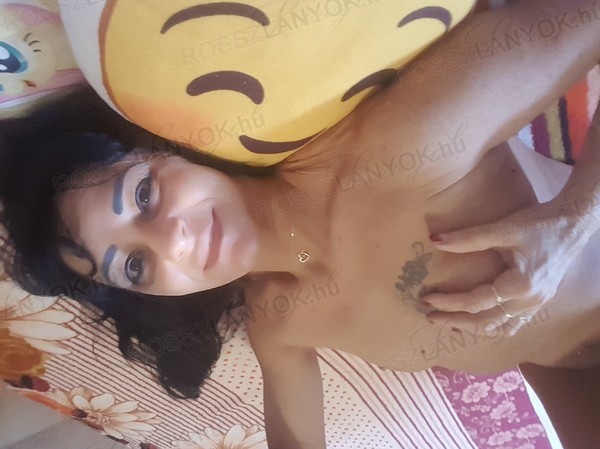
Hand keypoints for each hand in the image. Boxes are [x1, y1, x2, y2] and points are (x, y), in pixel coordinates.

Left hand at [422, 198, 594, 335]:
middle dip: (455, 320)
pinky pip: (514, 324)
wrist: (572, 223)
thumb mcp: (502, 228)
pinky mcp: (538, 301)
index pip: (475, 302)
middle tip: (430, 316)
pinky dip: (494, 327)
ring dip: (474, 328)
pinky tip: (480, 324)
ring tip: (450, 323)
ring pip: (500, 327)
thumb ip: (468, 237)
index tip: (428, 300)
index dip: (449, 303)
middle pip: (485, 321)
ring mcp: (535, 304)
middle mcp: (528, 301)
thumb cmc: (538, 223)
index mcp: (519, 285)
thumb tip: (434, 240)